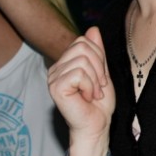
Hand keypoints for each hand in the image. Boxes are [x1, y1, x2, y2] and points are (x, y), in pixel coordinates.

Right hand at [47, 27, 114, 155]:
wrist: (96, 126)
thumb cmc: (98, 105)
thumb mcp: (102, 73)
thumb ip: (97, 52)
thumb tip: (92, 28)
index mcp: (65, 63)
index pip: (83, 41)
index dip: (99, 57)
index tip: (100, 79)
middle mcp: (56, 68)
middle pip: (83, 47)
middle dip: (98, 68)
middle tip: (98, 88)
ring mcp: (54, 77)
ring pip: (83, 60)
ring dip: (95, 80)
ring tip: (93, 94)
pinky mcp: (56, 87)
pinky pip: (79, 74)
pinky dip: (90, 86)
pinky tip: (87, 98)